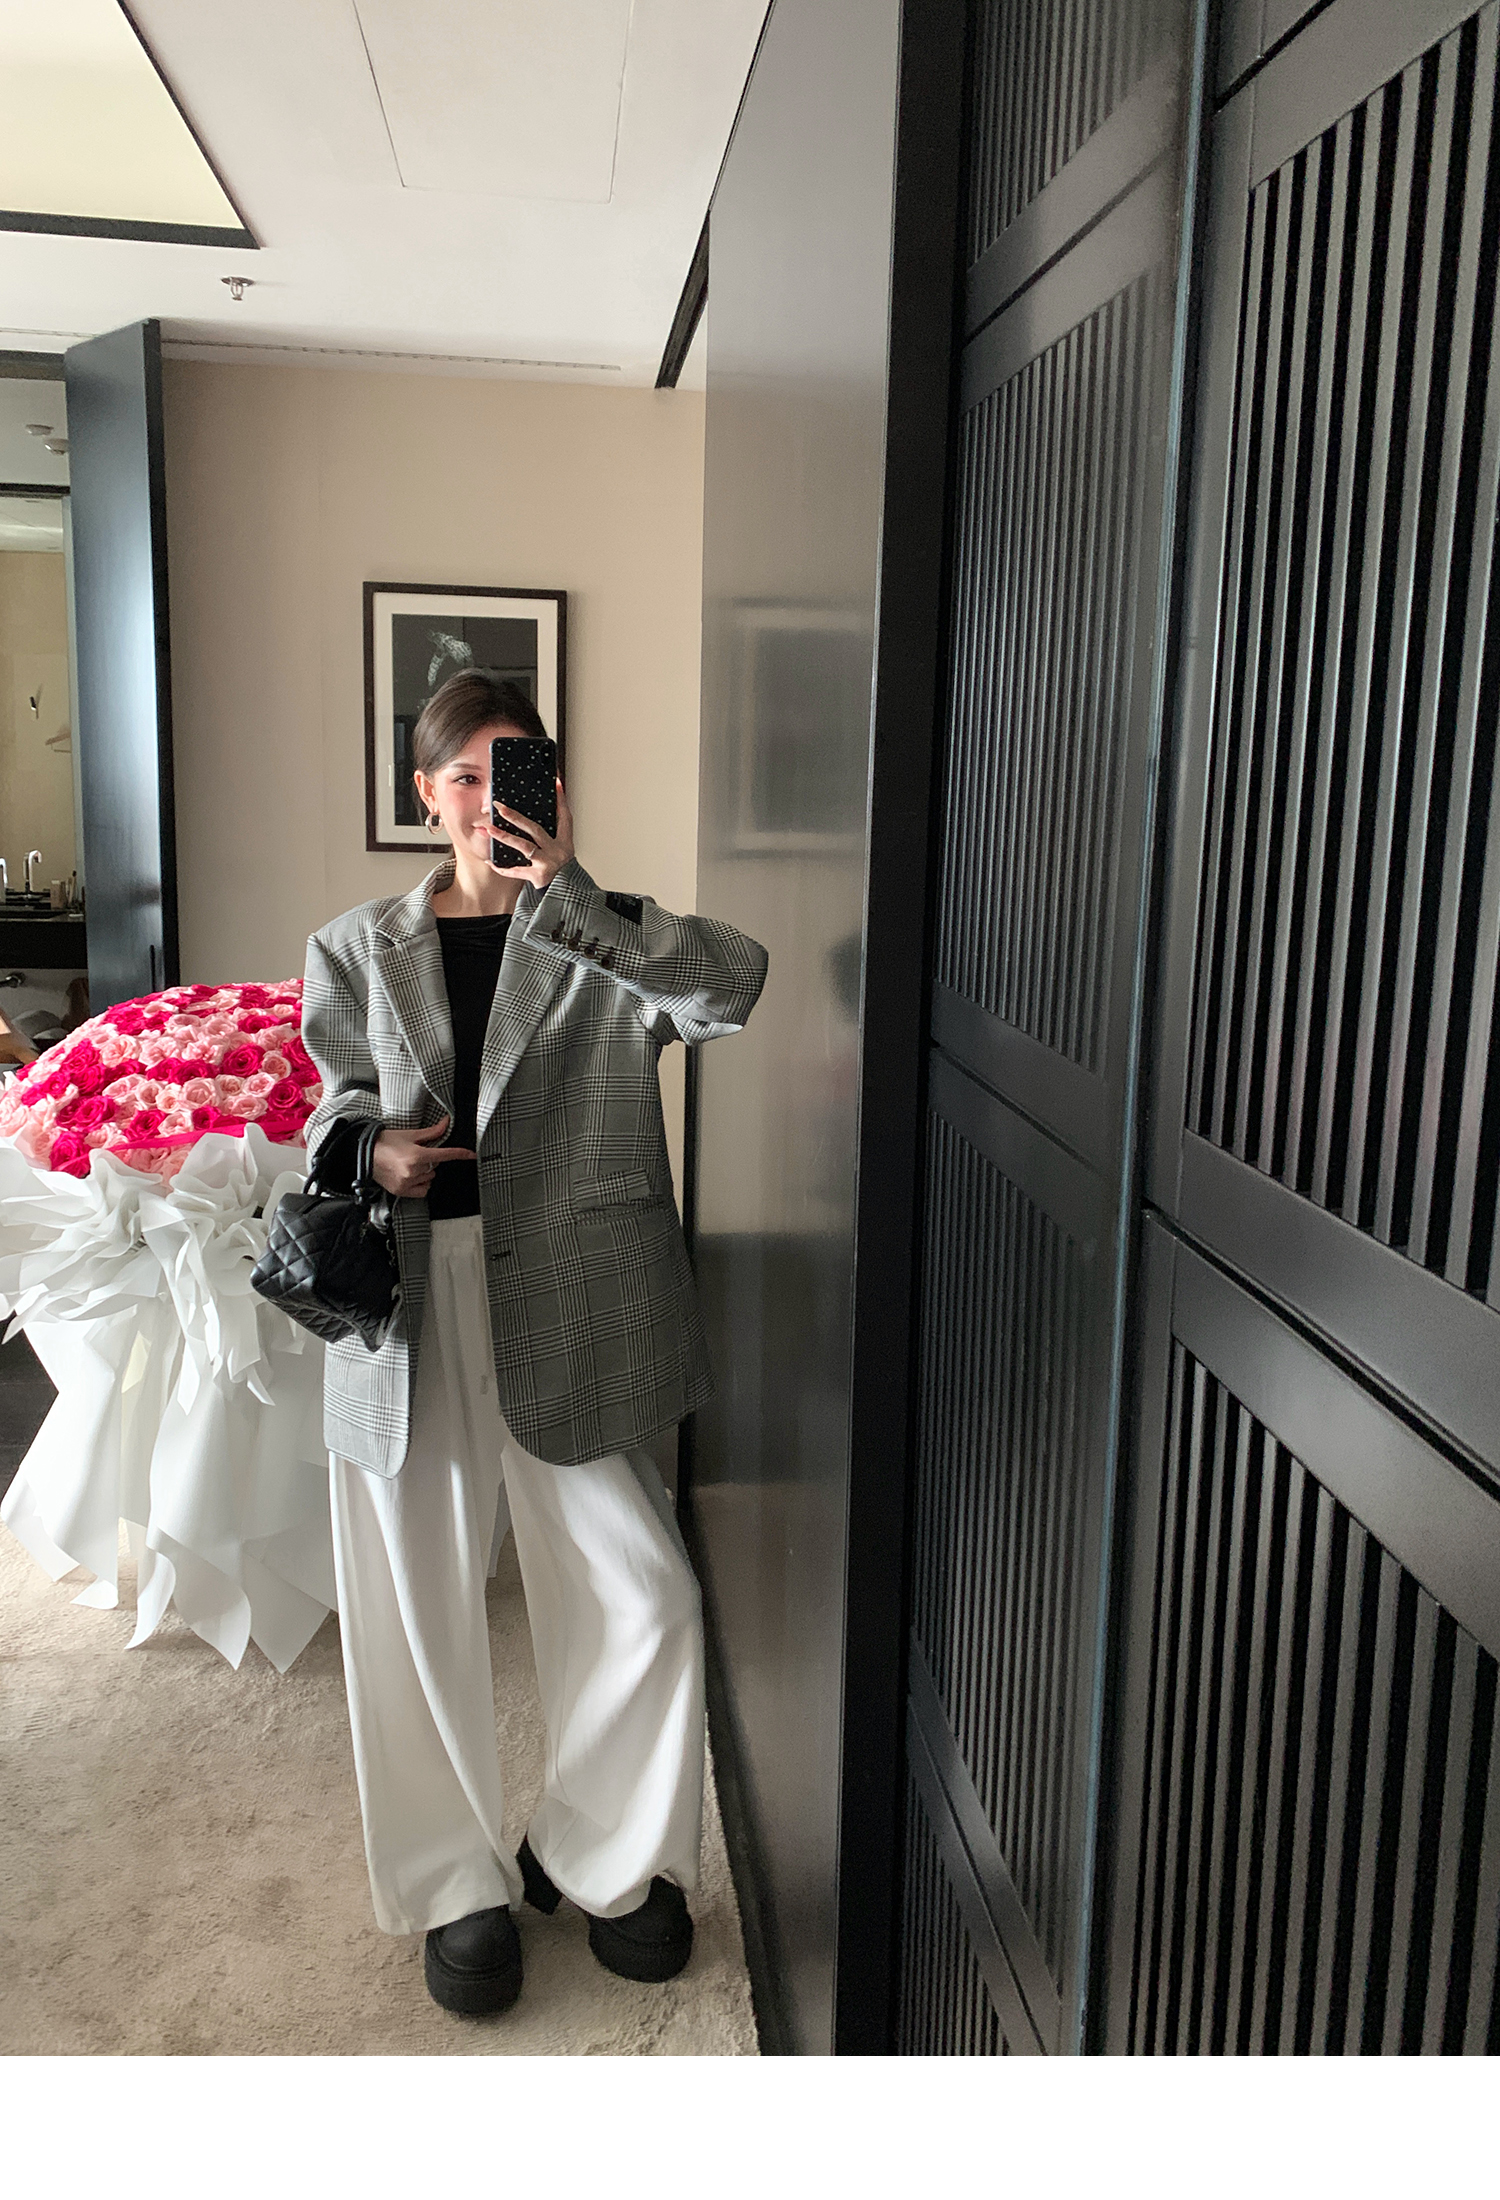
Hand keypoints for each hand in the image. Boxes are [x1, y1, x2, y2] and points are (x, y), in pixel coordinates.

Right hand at [372, 1115, 474, 1198]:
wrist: (364, 1154)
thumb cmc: (385, 1143)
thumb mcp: (410, 1135)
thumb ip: (431, 1132)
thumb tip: (446, 1123)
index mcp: (416, 1155)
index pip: (445, 1155)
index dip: (460, 1154)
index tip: (471, 1155)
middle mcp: (413, 1171)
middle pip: (435, 1166)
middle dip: (430, 1159)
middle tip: (415, 1154)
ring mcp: (407, 1183)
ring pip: (430, 1178)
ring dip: (425, 1172)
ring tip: (409, 1164)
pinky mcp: (401, 1191)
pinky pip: (422, 1190)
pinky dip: (421, 1184)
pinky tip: (411, 1176)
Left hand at [490, 778, 574, 892]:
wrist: (565, 893)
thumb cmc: (563, 869)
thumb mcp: (564, 848)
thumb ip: (556, 829)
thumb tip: (549, 805)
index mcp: (565, 841)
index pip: (564, 816)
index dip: (561, 800)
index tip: (555, 782)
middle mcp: (556, 850)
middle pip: (534, 829)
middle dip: (516, 817)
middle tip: (500, 806)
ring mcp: (546, 863)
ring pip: (523, 846)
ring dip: (504, 837)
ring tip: (489, 828)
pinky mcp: (537, 876)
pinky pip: (515, 871)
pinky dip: (502, 867)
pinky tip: (490, 860)